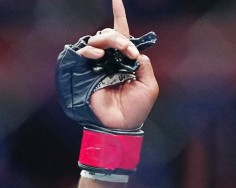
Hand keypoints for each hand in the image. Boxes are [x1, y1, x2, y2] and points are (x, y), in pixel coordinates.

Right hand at [59, 0, 158, 129]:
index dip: (119, 15)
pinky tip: (98, 56)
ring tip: (118, 51)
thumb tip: (134, 50)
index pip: (123, 34)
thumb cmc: (137, 109)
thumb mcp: (149, 85)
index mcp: (126, 60)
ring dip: (109, 41)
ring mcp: (99, 65)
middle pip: (111, 34)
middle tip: (129, 51)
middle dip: (120, 38)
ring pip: (99, 40)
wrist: (122, 125)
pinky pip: (86, 52)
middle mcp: (111, 59)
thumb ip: (144, 64)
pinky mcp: (87, 71)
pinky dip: (91, 50)